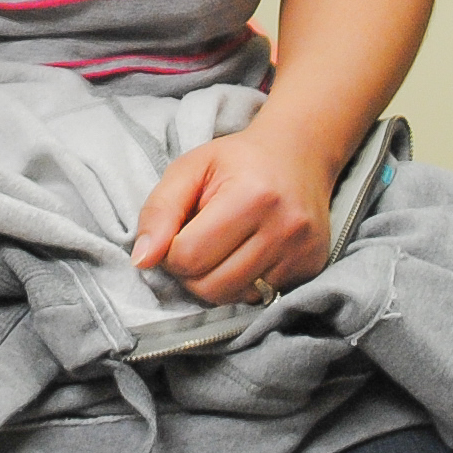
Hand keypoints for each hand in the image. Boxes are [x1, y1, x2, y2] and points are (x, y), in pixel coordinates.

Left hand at [134, 122, 337, 305]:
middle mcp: (284, 228)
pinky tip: (245, 255)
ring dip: (214, 281)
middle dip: (191, 272)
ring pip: (233, 298)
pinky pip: (260, 298)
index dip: (170, 250)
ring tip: (219, 249)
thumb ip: (159, 211)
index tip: (180, 231)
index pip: (188, 256)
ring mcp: (301, 252)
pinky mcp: (311, 267)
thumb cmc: (237, 161)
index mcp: (252, 196)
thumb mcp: (190, 169)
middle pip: (210, 286)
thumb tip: (141, 260)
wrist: (299, 154)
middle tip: (197, 243)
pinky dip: (242, 284)